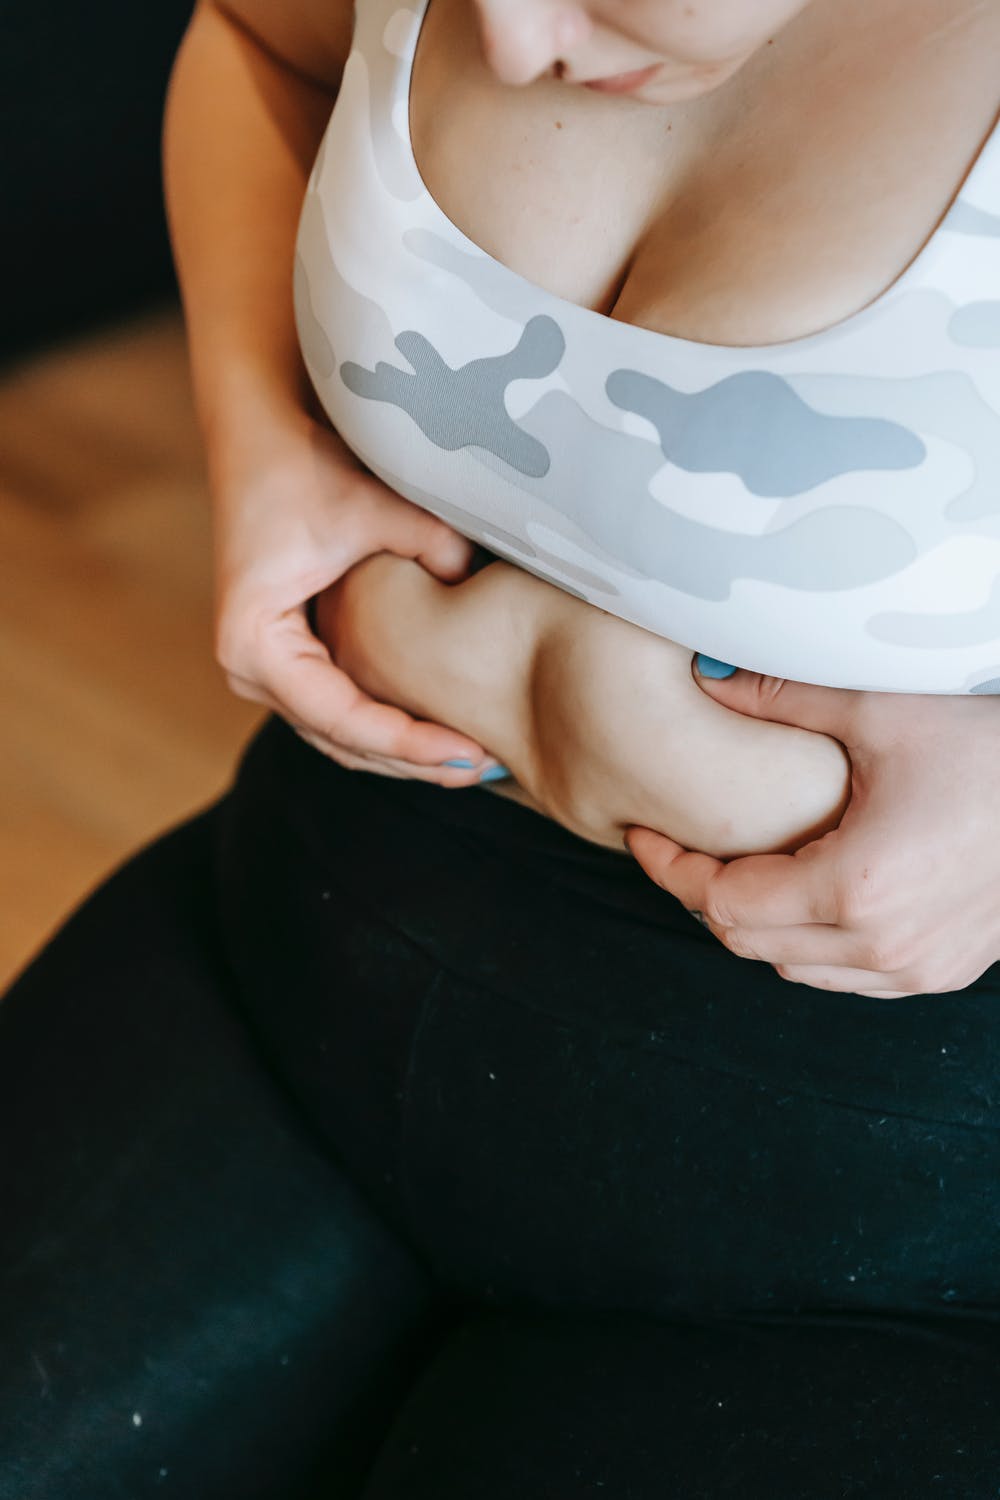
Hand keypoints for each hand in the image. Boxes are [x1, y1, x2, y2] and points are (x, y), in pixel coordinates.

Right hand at [210, 410, 498, 783]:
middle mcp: (251, 670)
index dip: (408, 742)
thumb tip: (478, 582)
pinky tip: (443, 731)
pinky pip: (343, 711)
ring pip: (343, 737)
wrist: (261, 432)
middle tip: (483, 768)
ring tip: (472, 762)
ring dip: (404, 752)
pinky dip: (391, 726)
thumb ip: (432, 544)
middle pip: (341, 741)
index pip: (342, 717)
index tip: (469, 752)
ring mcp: (268, 669)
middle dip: (412, 760)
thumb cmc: (306, 464)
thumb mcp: (373, 504)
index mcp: (256, 644)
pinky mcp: (291, 658)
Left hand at [626, 665, 999, 995]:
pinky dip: (806, 942)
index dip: (669, 869)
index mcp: (856, 886)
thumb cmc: (995, 744)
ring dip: (753, 923)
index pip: (721, 903)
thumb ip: (784, 697)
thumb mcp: (884, 707)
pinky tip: (802, 889)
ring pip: (794, 967)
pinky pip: (845, 975)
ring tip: (735, 862)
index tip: (639, 833)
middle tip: (679, 843)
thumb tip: (707, 679)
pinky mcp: (943, 971)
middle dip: (701, 894)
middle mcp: (884, 944)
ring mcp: (917, 968)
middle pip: (747, 942)